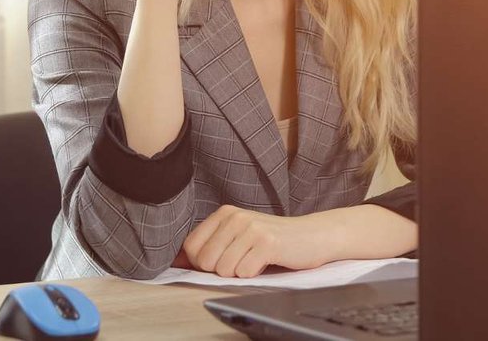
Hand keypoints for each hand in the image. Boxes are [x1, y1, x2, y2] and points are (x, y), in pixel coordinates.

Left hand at [180, 205, 333, 277]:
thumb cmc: (272, 241)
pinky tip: (267, 261)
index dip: (204, 263)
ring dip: (241, 272)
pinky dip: (255, 274)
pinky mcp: (267, 243)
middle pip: (205, 261)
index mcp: (224, 213)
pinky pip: (244, 272)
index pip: (191, 248)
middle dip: (222, 270)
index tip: (225, 258)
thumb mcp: (238, 236)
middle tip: (244, 259)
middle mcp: (235, 217)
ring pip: (224, 270)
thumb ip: (209, 246)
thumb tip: (175, 262)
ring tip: (256, 259)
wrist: (312, 236)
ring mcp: (251, 228)